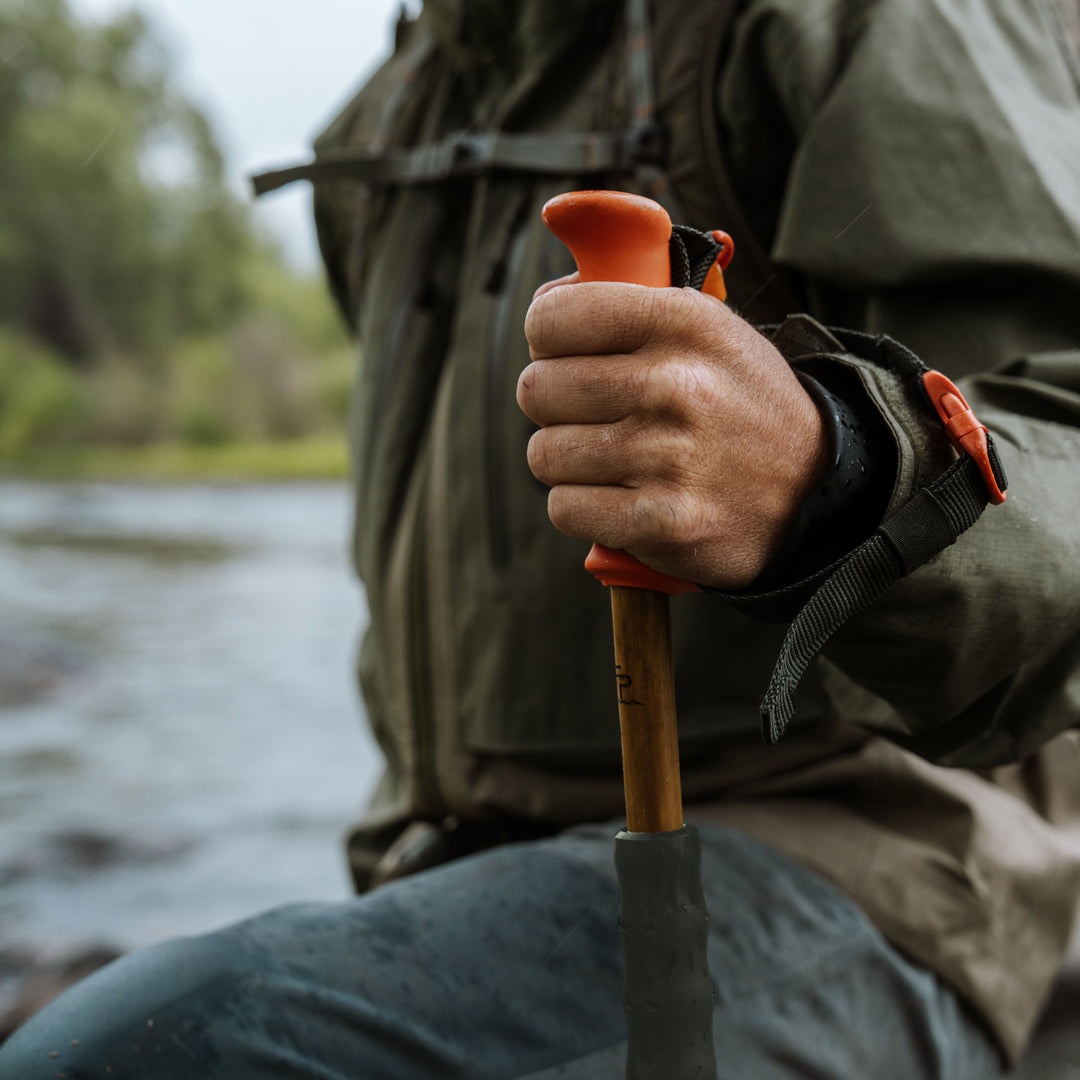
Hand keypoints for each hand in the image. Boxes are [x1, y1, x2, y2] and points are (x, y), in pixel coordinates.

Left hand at [517, 281, 828, 589]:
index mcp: (682, 321)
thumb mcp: (708, 328)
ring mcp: (669, 456)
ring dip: (566, 462)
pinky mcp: (661, 521)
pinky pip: (564, 508)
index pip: (551, 319)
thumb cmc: (739, 403)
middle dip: (553, 406)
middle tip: (590, 415)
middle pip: (537, 389)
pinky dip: (580, 508)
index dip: (546, 340)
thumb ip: (630, 304)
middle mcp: (675, 384)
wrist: (813, 488)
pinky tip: (617, 498)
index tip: (565, 355)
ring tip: (611, 460)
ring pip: (544, 454)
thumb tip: (544, 303)